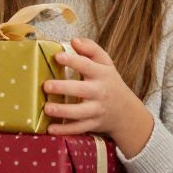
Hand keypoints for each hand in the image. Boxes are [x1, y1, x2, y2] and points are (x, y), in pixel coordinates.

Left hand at [43, 38, 154, 157]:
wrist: (126, 112)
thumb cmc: (110, 82)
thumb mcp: (106, 63)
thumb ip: (91, 49)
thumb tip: (74, 41)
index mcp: (102, 74)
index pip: (87, 66)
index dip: (73, 61)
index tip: (58, 56)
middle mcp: (99, 92)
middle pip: (81, 90)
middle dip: (63, 88)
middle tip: (46, 85)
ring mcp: (97, 110)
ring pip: (79, 112)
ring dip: (62, 111)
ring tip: (46, 108)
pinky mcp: (93, 124)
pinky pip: (79, 129)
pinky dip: (65, 130)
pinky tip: (50, 129)